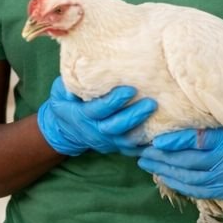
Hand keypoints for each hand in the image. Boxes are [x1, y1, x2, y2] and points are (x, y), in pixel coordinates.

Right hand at [35, 77, 156, 156]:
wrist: (65, 130)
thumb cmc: (65, 104)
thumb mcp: (59, 92)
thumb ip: (68, 84)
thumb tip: (79, 72)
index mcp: (81, 116)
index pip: (99, 110)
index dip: (113, 101)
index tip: (130, 89)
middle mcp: (95, 131)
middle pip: (116, 127)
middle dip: (134, 115)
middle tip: (152, 103)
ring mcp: (108, 141)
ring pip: (127, 140)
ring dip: (143, 129)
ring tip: (159, 115)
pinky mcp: (118, 147)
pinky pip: (134, 149)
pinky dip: (148, 145)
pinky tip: (163, 136)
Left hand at [135, 120, 222, 198]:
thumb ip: (212, 126)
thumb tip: (183, 122)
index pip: (195, 143)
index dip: (173, 142)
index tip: (155, 140)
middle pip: (186, 163)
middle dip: (160, 159)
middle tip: (140, 153)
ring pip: (189, 179)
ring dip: (166, 172)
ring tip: (148, 165)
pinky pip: (199, 191)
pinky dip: (180, 185)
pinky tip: (167, 178)